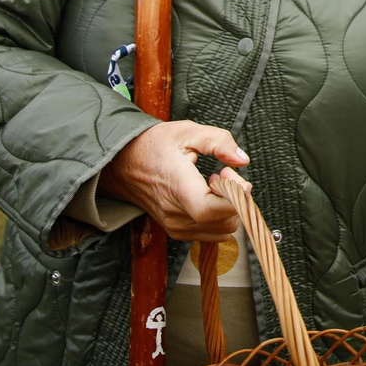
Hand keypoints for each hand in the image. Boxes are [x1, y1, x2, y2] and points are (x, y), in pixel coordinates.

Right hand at [99, 120, 250, 240]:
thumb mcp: (188, 132)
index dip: (234, 196)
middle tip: (224, 173)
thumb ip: (219, 142)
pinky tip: (207, 194)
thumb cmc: (154, 146)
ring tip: (213, 182)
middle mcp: (175, 213)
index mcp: (177, 186)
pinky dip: (219, 216)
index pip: (210, 208)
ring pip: (223, 230)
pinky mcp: (177, 231)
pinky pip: (212, 233)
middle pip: (224, 221)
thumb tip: (242, 160)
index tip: (236, 177)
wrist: (123, 163)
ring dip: (228, 206)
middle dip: (235, 196)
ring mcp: (175, 226)